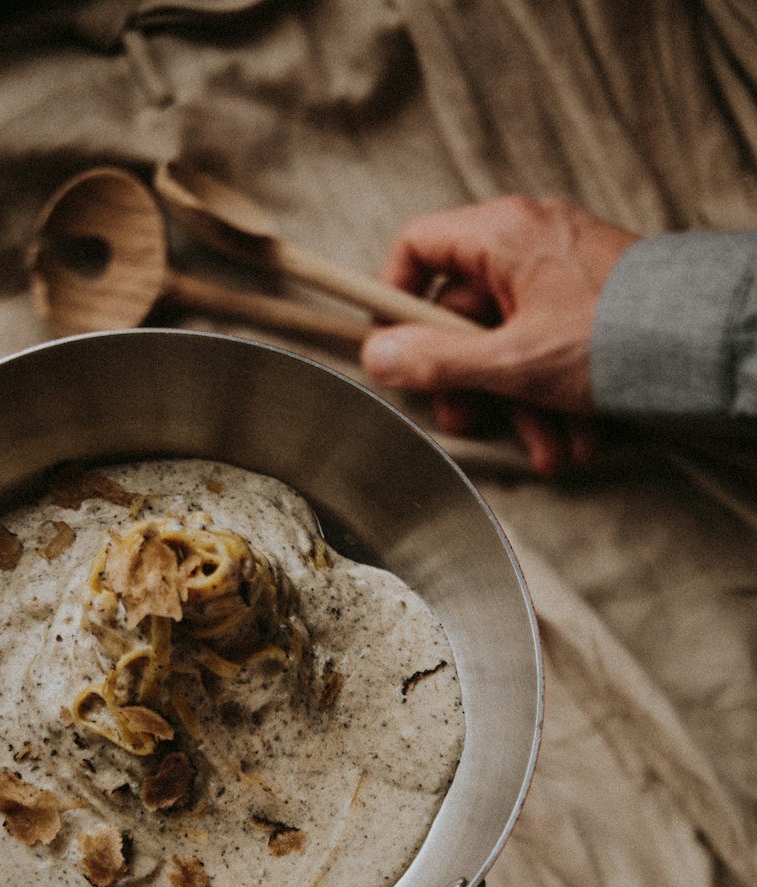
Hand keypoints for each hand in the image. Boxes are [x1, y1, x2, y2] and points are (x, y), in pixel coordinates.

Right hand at [360, 196, 638, 474]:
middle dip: (470, 383)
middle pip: (465, 314)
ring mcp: (563, 273)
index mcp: (502, 236)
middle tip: (467, 422)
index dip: (394, 297)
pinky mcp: (593, 303)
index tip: (392, 349)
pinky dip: (557, 397)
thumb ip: (438, 362)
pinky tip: (576, 441)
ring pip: (513, 342)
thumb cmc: (617, 335)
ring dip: (521, 407)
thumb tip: (376, 359)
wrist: (709, 343)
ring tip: (545, 452)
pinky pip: (554, 349)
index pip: (419, 246)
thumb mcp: (513, 361)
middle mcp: (530, 244)